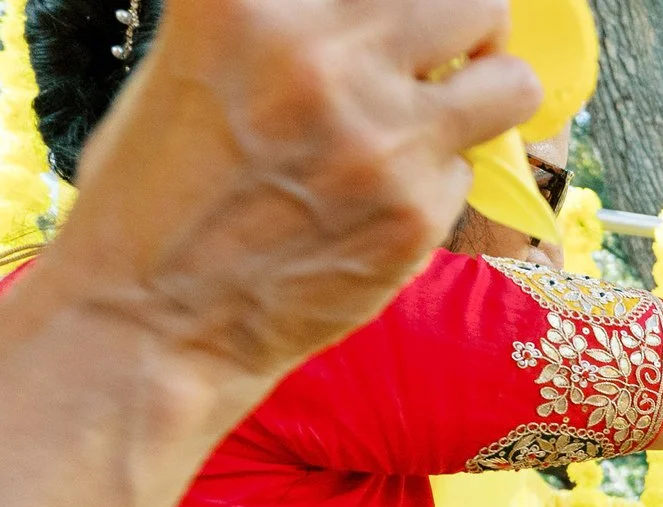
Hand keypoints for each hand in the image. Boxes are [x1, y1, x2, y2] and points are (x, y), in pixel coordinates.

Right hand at [48, 0, 539, 384]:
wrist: (150, 318)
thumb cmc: (160, 184)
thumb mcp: (198, 49)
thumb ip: (293, 14)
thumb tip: (379, 11)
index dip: (392, 0)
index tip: (381, 18)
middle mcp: (319, 54)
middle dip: (466, 22)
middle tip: (443, 46)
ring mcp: (378, 137)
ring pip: (511, 81)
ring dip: (489, 88)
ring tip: (452, 104)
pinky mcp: (414, 214)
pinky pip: (469, 167)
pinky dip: (436, 175)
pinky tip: (379, 194)